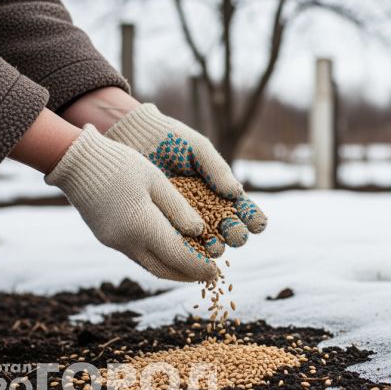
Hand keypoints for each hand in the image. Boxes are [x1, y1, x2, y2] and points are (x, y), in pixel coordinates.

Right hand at [45, 125, 217, 281]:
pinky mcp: (107, 238)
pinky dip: (157, 260)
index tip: (216, 272)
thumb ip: (179, 208)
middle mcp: (127, 241)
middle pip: (165, 269)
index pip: (179, 257)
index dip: (200, 267)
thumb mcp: (157, 181)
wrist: (75, 161)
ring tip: (193, 268)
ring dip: (173, 270)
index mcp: (143, 226)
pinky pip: (137, 257)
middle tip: (209, 275)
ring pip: (150, 266)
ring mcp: (114, 242)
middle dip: (188, 275)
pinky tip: (169, 254)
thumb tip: (200, 233)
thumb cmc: (122, 164)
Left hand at [105, 103, 266, 257]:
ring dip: (214, 245)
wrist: (133, 137)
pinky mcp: (163, 223)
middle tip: (236, 236)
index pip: (241, 208)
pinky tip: (192, 253)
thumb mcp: (198, 148)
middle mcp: (205, 207)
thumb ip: (217, 168)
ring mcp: (184, 217)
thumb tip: (237, 193)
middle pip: (227, 227)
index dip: (251, 218)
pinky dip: (186, 248)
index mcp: (219, 189)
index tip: (257, 224)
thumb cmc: (170, 138)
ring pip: (205, 238)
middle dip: (235, 234)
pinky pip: (177, 239)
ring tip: (215, 247)